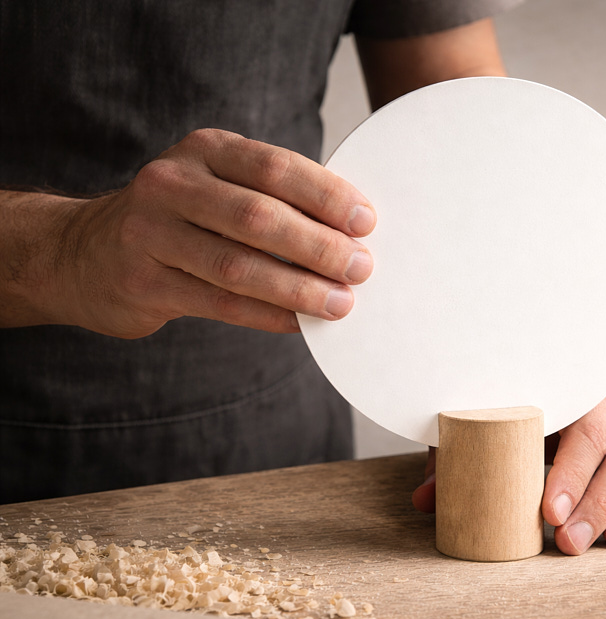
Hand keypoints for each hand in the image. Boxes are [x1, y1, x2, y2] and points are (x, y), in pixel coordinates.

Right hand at [30, 129, 375, 337]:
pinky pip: (218, 303)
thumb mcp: (218, 187)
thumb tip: (352, 234)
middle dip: (318, 246)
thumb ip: (274, 199)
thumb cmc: (180, 219)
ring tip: (340, 303)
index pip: (275, 167)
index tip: (366, 222)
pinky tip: (298, 324)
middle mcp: (172, 183)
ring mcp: (150, 232)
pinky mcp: (142, 281)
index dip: (326, 195)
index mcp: (205, 150)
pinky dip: (266, 315)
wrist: (83, 253)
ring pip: (238, 265)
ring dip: (298, 288)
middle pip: (259, 216)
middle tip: (360, 269)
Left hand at [412, 381, 605, 555]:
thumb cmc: (519, 405)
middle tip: (572, 541)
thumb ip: (460, 455)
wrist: (554, 376)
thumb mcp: (489, 422)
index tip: (548, 511)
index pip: (583, 429)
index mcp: (579, 387)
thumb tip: (427, 500)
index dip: (570, 472)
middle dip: (600, 501)